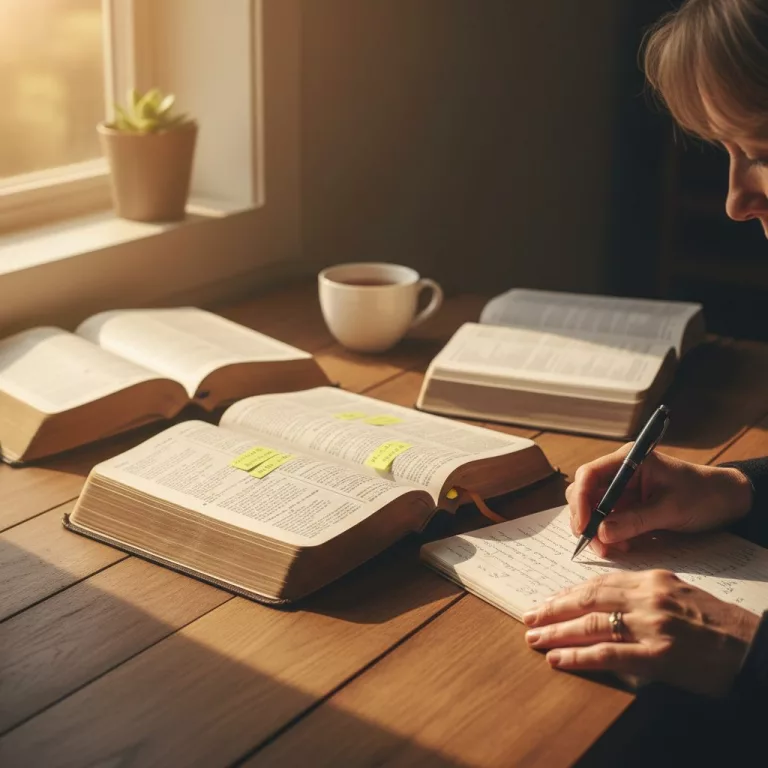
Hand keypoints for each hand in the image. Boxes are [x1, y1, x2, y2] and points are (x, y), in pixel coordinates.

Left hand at [524, 570, 759, 695]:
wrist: (754, 648)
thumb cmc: (718, 625)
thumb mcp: (679, 595)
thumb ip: (643, 595)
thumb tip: (607, 603)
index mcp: (652, 580)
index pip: (598, 583)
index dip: (568, 593)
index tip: (548, 601)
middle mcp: (647, 598)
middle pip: (587, 599)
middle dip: (553, 609)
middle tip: (529, 616)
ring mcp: (651, 626)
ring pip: (591, 624)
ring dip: (556, 632)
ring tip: (534, 638)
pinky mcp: (657, 656)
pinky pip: (607, 654)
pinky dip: (578, 656)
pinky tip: (557, 658)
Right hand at [566, 446, 753, 556]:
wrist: (726, 501)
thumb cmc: (703, 495)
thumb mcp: (671, 508)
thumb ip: (636, 520)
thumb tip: (602, 533)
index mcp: (629, 460)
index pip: (589, 475)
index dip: (580, 500)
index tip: (584, 526)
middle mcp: (620, 473)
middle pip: (584, 493)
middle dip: (586, 519)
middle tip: (596, 544)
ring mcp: (622, 490)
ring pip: (593, 510)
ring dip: (597, 531)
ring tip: (613, 549)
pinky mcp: (627, 507)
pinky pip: (608, 522)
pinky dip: (609, 536)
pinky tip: (623, 546)